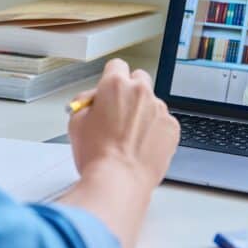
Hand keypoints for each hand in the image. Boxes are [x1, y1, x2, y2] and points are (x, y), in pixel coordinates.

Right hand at [66, 59, 179, 188]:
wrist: (118, 181)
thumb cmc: (96, 155)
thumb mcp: (76, 123)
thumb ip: (85, 102)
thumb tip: (93, 100)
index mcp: (115, 85)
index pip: (117, 66)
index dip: (111, 78)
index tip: (110, 90)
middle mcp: (140, 92)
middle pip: (139, 79)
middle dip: (131, 91)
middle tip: (120, 112)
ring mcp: (159, 109)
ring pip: (152, 102)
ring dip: (143, 113)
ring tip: (130, 138)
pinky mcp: (172, 127)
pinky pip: (163, 122)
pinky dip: (155, 130)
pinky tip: (142, 146)